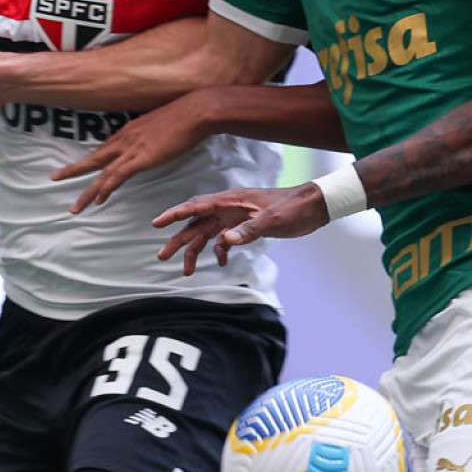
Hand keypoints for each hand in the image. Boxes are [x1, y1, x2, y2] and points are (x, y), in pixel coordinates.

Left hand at [52, 100, 212, 213]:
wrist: (198, 109)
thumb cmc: (189, 114)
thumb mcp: (166, 123)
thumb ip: (157, 133)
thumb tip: (159, 139)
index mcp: (131, 130)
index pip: (106, 148)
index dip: (92, 160)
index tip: (80, 168)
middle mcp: (126, 138)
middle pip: (94, 159)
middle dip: (73, 171)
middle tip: (54, 178)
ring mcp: (132, 148)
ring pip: (102, 173)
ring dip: (88, 192)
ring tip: (75, 207)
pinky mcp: (142, 158)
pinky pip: (118, 176)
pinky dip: (107, 189)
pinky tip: (99, 200)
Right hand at [152, 184, 328, 275]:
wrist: (314, 207)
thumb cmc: (293, 207)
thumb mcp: (273, 219)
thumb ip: (249, 230)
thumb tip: (224, 242)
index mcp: (231, 200)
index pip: (196, 206)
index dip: (175, 214)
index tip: (157, 223)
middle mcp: (229, 208)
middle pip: (197, 224)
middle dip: (178, 240)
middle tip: (162, 256)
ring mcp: (236, 218)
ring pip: (208, 235)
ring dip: (196, 251)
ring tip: (185, 271)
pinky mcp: (246, 227)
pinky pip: (225, 240)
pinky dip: (220, 252)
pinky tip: (222, 263)